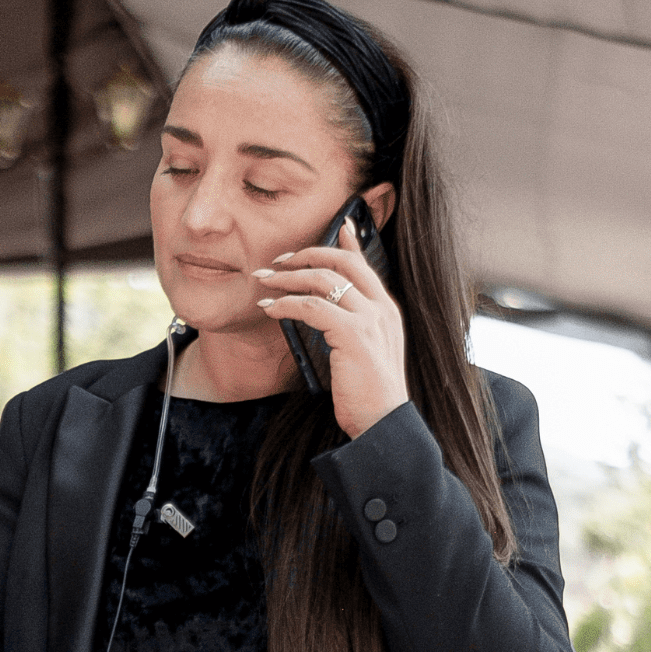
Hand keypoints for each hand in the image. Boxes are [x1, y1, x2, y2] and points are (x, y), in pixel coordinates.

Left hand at [254, 217, 408, 437]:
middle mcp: (382, 309)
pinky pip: (311, 307)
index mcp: (387, 311)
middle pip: (340, 262)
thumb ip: (352, 329)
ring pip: (323, 280)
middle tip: (275, 263)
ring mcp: (370, 319)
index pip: (364, 264)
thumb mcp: (365, 355)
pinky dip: (286, 304)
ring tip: (263, 283)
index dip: (346, 242)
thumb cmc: (369, 396)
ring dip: (287, 278)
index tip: (334, 226)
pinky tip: (270, 309)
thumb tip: (327, 315)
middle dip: (304, 256)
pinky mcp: (353, 334)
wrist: (383, 425)